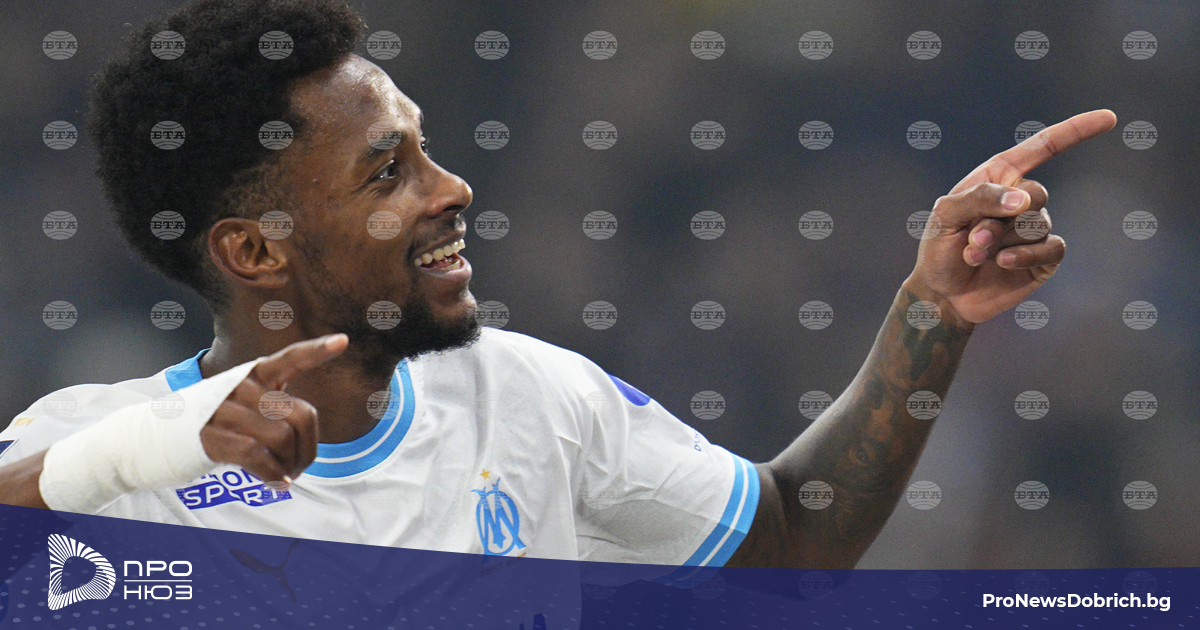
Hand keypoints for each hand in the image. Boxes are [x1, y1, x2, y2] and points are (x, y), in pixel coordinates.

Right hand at [199, 334, 347, 486]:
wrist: (158, 436)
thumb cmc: (216, 422)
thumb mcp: (244, 403)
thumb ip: (275, 409)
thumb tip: (306, 445)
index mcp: (255, 374)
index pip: (290, 359)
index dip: (317, 350)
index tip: (343, 340)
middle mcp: (242, 386)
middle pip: (301, 416)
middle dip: (309, 448)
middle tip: (301, 465)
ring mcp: (225, 410)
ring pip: (283, 437)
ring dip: (291, 464)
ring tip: (285, 475)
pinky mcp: (213, 437)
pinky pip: (258, 455)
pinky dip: (273, 474)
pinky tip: (277, 483)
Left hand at [908, 109, 1116, 323]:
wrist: (942, 294)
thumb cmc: (939, 249)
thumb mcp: (946, 215)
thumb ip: (980, 197)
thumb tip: (1025, 200)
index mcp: (999, 178)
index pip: (1042, 148)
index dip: (1076, 131)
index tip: (1109, 118)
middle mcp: (1021, 200)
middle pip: (1036, 194)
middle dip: (999, 219)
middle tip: (972, 238)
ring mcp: (1035, 229)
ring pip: (1038, 224)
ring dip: (1002, 240)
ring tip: (973, 254)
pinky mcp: (1044, 258)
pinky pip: (1051, 247)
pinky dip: (1026, 255)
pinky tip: (1003, 262)